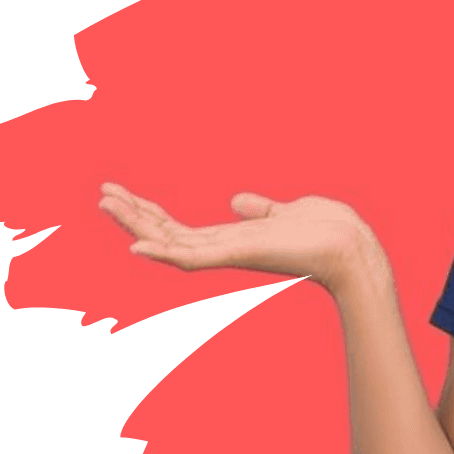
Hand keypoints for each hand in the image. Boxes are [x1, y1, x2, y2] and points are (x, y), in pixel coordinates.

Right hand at [98, 182, 384, 292]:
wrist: (353, 249)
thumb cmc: (327, 232)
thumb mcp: (286, 212)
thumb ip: (259, 210)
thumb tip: (237, 200)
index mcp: (234, 238)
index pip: (181, 228)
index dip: (150, 212)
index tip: (120, 194)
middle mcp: (226, 248)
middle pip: (168, 233)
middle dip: (134, 215)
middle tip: (100, 194)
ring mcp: (231, 254)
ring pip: (172, 242)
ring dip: (137, 224)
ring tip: (106, 203)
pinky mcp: (241, 256)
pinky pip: (195, 259)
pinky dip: (166, 253)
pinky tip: (138, 246)